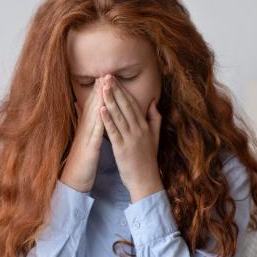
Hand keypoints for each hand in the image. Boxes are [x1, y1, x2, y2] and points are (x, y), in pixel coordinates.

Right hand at [60, 77, 106, 192]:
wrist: (73, 180)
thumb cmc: (81, 161)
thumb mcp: (83, 140)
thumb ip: (83, 124)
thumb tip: (79, 109)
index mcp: (86, 128)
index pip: (94, 106)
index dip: (99, 91)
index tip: (105, 76)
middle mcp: (85, 130)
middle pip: (93, 106)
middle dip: (99, 90)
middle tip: (105, 72)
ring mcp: (86, 138)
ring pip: (93, 116)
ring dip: (98, 100)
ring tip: (104, 86)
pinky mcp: (89, 148)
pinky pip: (94, 133)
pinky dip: (98, 121)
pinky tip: (102, 110)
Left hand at [99, 75, 162, 201]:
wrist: (146, 181)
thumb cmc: (148, 159)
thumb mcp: (155, 136)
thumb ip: (155, 118)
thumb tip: (153, 102)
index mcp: (145, 126)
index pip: (133, 104)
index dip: (123, 90)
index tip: (114, 78)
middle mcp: (138, 130)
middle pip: (125, 106)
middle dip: (115, 90)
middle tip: (106, 75)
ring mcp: (130, 139)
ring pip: (119, 116)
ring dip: (110, 100)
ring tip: (102, 87)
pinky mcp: (122, 149)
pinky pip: (113, 132)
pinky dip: (107, 120)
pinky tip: (101, 109)